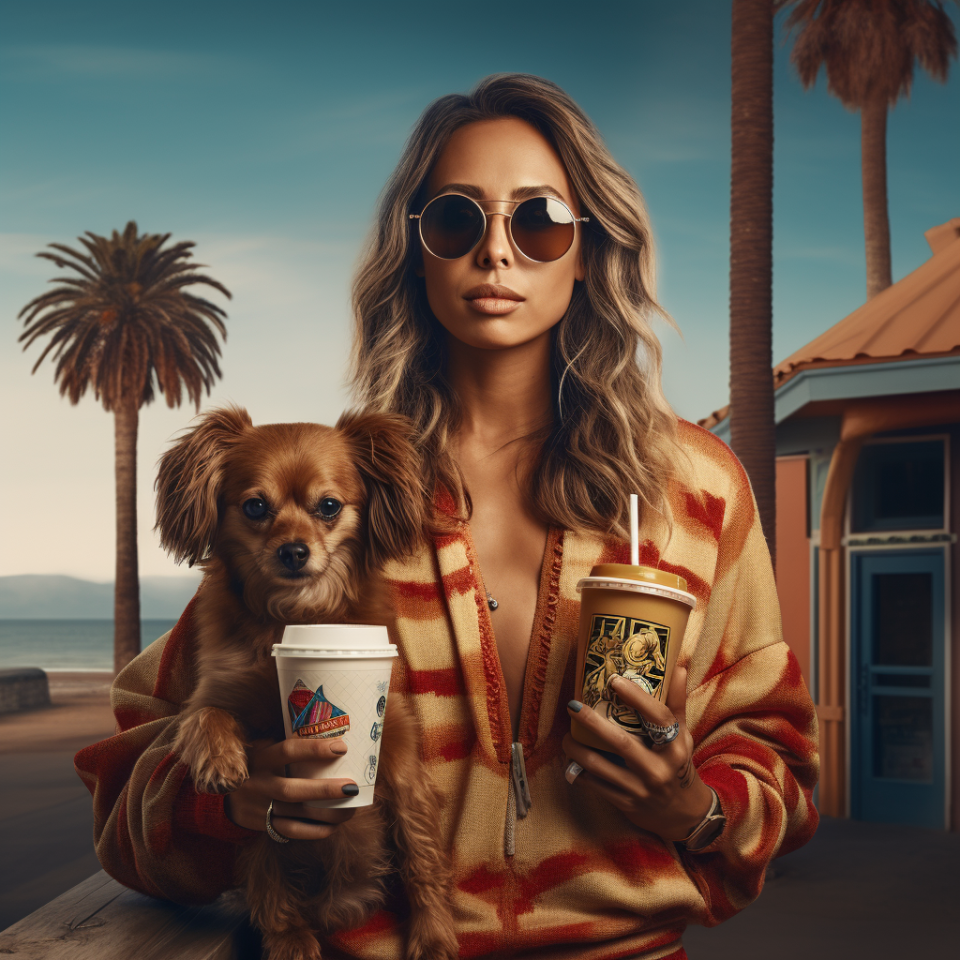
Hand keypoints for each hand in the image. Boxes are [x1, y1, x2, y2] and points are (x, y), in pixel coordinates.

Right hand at [224, 737, 357, 839]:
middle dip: (324, 790)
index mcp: (261, 758)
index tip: (342, 748)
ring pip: (295, 814)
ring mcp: (259, 807)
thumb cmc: (257, 765)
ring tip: (350, 810)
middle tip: (352, 788)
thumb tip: (331, 731)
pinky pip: (291, 831)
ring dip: (326, 814)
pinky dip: (314, 831)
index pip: (288, 751)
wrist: (224, 797)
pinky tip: (333, 826)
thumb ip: (288, 742)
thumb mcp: (264, 748)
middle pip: (292, 790)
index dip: (314, 749)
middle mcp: (259, 783)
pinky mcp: (263, 826)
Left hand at [562, 666, 712, 841]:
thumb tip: (679, 665)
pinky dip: (580, 770)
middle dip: (592, 723)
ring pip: (600, 766)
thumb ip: (676, 702)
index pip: (658, 717)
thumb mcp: (682, 734)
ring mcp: (641, 789)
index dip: (636, 697)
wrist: (683, 814)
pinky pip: (595, 784)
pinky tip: (573, 759)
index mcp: (675, 747)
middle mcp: (659, 769)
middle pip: (620, 742)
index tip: (614, 680)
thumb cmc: (678, 764)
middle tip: (572, 705)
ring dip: (577, 749)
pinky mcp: (626, 803)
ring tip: (567, 735)